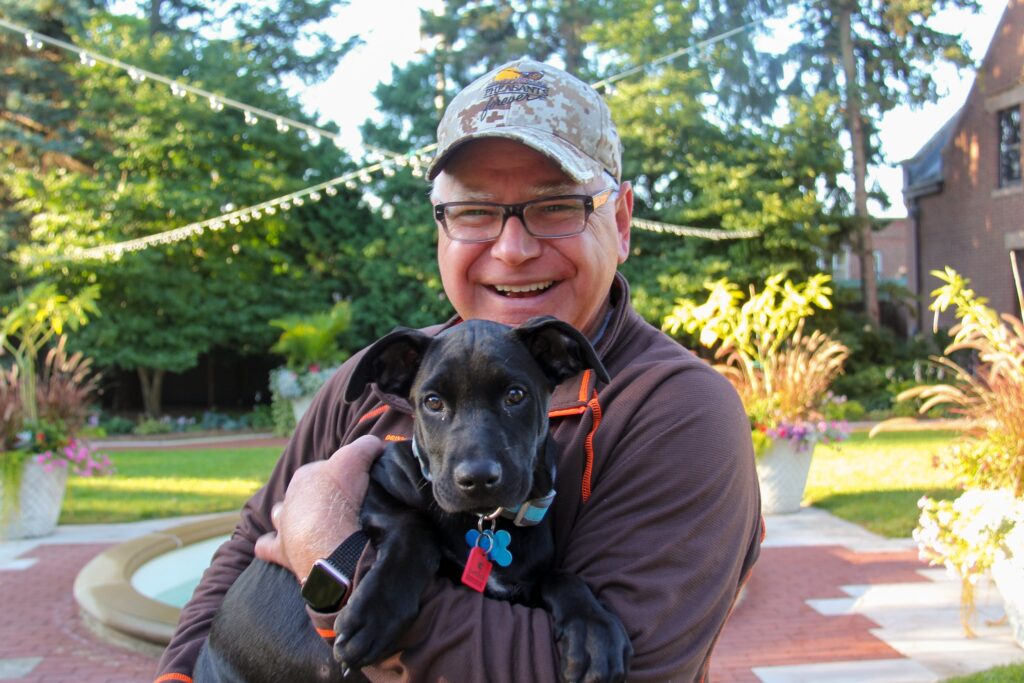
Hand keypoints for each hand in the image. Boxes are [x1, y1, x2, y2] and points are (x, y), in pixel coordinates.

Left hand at [254, 435, 383, 581]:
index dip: (339, 477)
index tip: (355, 486)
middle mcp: (290, 499)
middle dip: (314, 499)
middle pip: (301, 494)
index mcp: (306, 476)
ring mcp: (284, 525)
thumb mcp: (357, 458)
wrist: (331, 540)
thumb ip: (366, 446)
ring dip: (288, 518)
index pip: (322, 470)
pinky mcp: (281, 551)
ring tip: (307, 526)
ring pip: (278, 515)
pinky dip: (268, 545)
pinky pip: (266, 546)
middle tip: (337, 508)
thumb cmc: (341, 496)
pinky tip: (277, 546)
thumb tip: (375, 446)